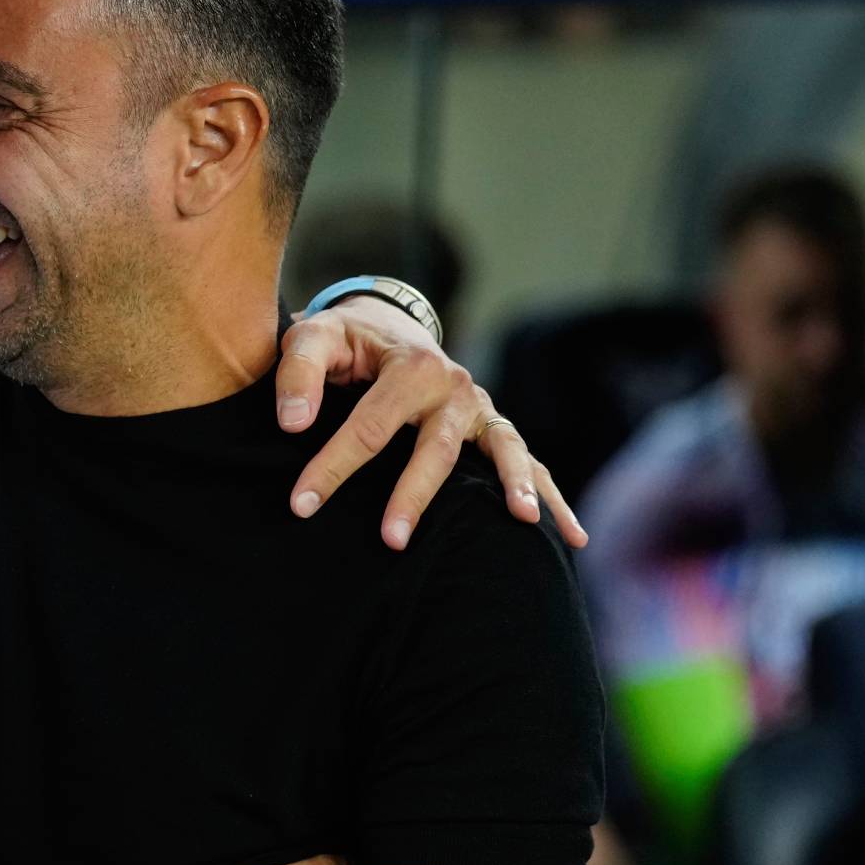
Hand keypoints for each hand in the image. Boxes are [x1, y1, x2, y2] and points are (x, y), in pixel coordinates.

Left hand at [276, 296, 585, 551]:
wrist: (386, 324)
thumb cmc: (343, 341)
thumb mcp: (312, 339)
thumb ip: (298, 375)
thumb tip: (293, 424)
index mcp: (409, 365)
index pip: (368, 426)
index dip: (331, 467)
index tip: (301, 505)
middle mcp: (454, 386)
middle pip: (435, 449)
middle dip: (413, 495)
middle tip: (391, 540)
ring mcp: (479, 408)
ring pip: (500, 452)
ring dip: (513, 486)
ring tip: (522, 522)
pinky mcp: (492, 427)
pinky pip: (526, 462)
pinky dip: (550, 496)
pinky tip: (570, 537)